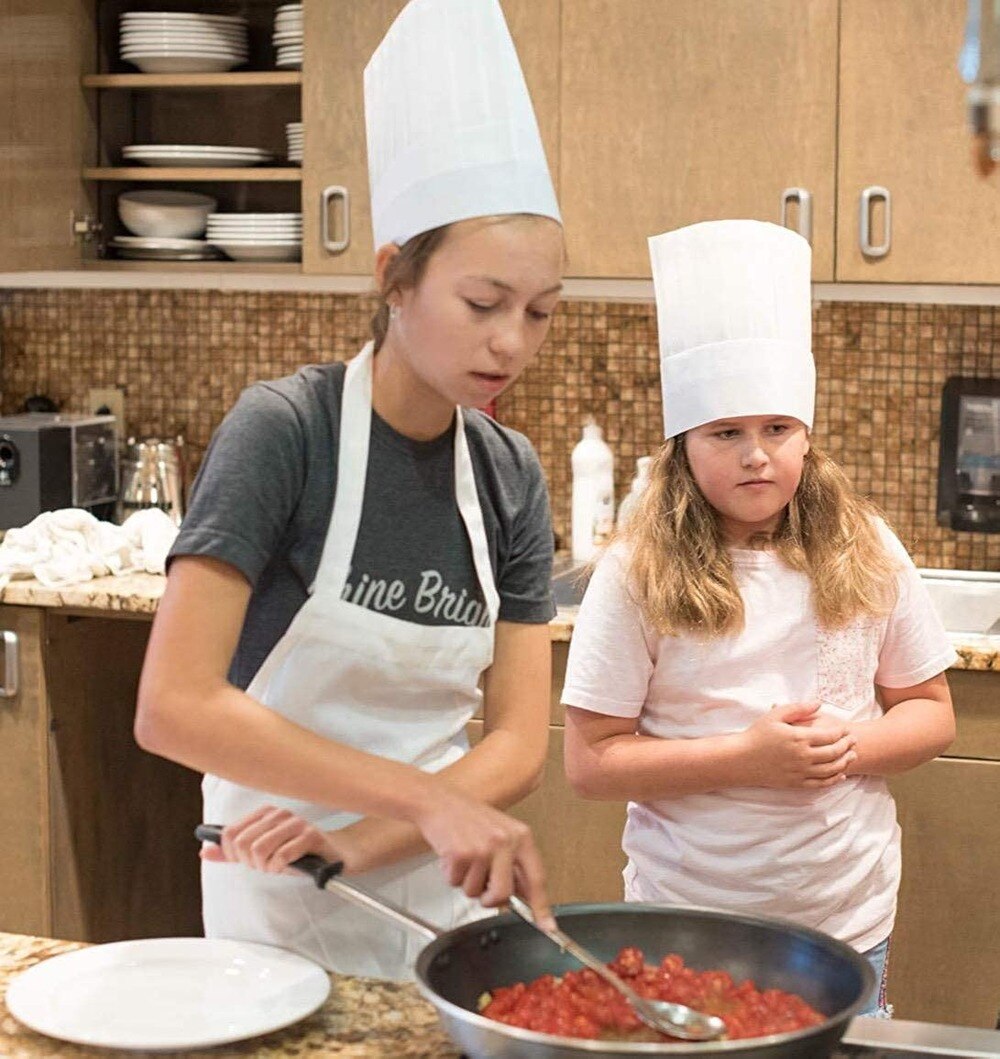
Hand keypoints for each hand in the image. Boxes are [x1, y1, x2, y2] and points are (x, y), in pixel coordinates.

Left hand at [200, 805, 361, 874]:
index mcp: (265, 814)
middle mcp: (279, 814)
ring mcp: (296, 823)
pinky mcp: (311, 836)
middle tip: (267, 865)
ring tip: (279, 866)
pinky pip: (281, 857)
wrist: (337, 855)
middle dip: (251, 863)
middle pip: (242, 844)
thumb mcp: (263, 854)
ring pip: (259, 850)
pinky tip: (291, 866)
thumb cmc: (300, 854)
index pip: (229, 833)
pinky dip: (281, 868)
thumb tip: (205, 851)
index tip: (247, 861)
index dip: (232, 855)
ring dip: (267, 867)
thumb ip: (233, 853)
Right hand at [412, 785, 554, 930]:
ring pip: (476, 892)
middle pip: (503, 894)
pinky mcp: (461, 854)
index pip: (537, 878)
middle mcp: (505, 842)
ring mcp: (483, 848)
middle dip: (489, 898)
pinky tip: (452, 855)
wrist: (439, 801)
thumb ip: (514, 862)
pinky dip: (451, 875)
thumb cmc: (469, 816)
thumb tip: (524, 894)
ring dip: (466, 882)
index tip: (547, 927)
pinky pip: (456, 883)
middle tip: (481, 886)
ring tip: (464, 858)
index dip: (542, 906)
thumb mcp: (502, 832)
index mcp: (520, 836)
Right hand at [738, 702, 856, 788]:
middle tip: (853, 741)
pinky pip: (821, 784)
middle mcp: (803, 756)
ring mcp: (801, 772)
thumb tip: (819, 703)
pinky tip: (840, 774)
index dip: (842, 732)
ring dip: (845, 762)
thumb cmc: (757, 734)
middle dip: (847, 746)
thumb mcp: (775, 715)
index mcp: (799, 738)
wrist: (742, 759)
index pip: (830, 735)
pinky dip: (834, 779)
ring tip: (852, 756)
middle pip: (834, 752)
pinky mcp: (797, 783)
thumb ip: (798, 708)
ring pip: (831, 769)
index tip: (846, 729)